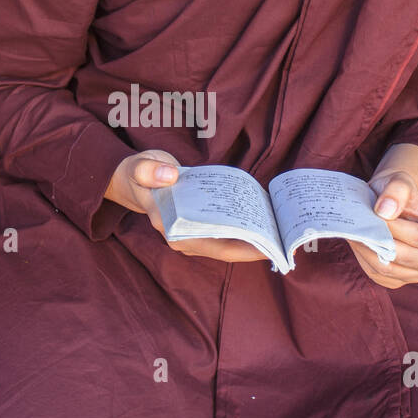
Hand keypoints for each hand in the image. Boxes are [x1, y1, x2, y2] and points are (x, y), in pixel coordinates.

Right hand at [104, 150, 268, 262]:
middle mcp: (185, 238)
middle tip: (284, 239)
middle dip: (256, 246)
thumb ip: (149, 170)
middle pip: (227, 249)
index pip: (215, 246)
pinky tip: (263, 220)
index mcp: (173, 229)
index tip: (270, 247)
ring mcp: (193, 234)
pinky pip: (226, 232)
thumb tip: (170, 176)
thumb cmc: (138, 174)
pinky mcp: (199, 225)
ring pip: (229, 243)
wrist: (133, 179)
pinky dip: (244, 228)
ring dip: (253, 239)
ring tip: (279, 231)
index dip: (243, 250)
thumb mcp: (139, 167)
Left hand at [348, 166, 417, 288]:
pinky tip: (358, 244)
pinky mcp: (400, 281)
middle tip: (358, 227)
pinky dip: (365, 260)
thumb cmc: (399, 194)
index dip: (393, 228)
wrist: (394, 205)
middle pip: (403, 257)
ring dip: (367, 251)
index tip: (373, 215)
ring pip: (387, 269)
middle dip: (378, 241)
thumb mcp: (400, 182)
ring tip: (354, 233)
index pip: (417, 236)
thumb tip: (385, 212)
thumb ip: (396, 192)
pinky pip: (378, 275)